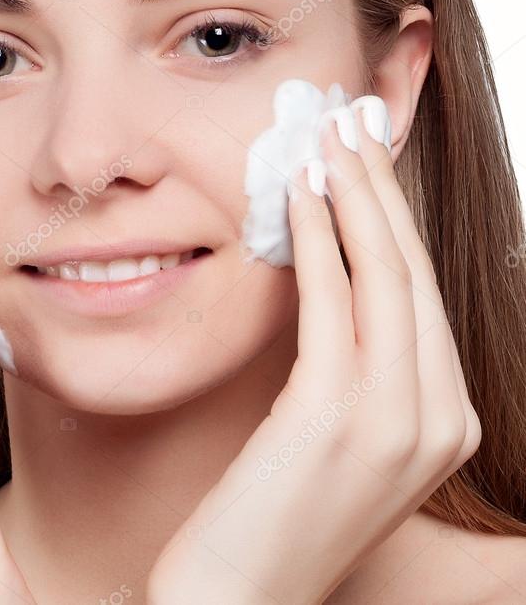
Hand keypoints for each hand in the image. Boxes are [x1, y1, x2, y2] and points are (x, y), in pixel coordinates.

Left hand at [145, 101, 481, 603]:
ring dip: (354, 196)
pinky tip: (299, 194)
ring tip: (327, 137)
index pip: (421, 299)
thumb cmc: (272, 518)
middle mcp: (437, 419)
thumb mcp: (331, 443)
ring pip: (384, 276)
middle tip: (351, 124)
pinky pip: (333, 303)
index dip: (392, 222)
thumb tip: (331, 291)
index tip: (365, 164)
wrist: (237, 600)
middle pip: (412, 274)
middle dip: (381, 190)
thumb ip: (350, 375)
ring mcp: (396, 420)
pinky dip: (318, 239)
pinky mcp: (337, 417)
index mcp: (443, 423)